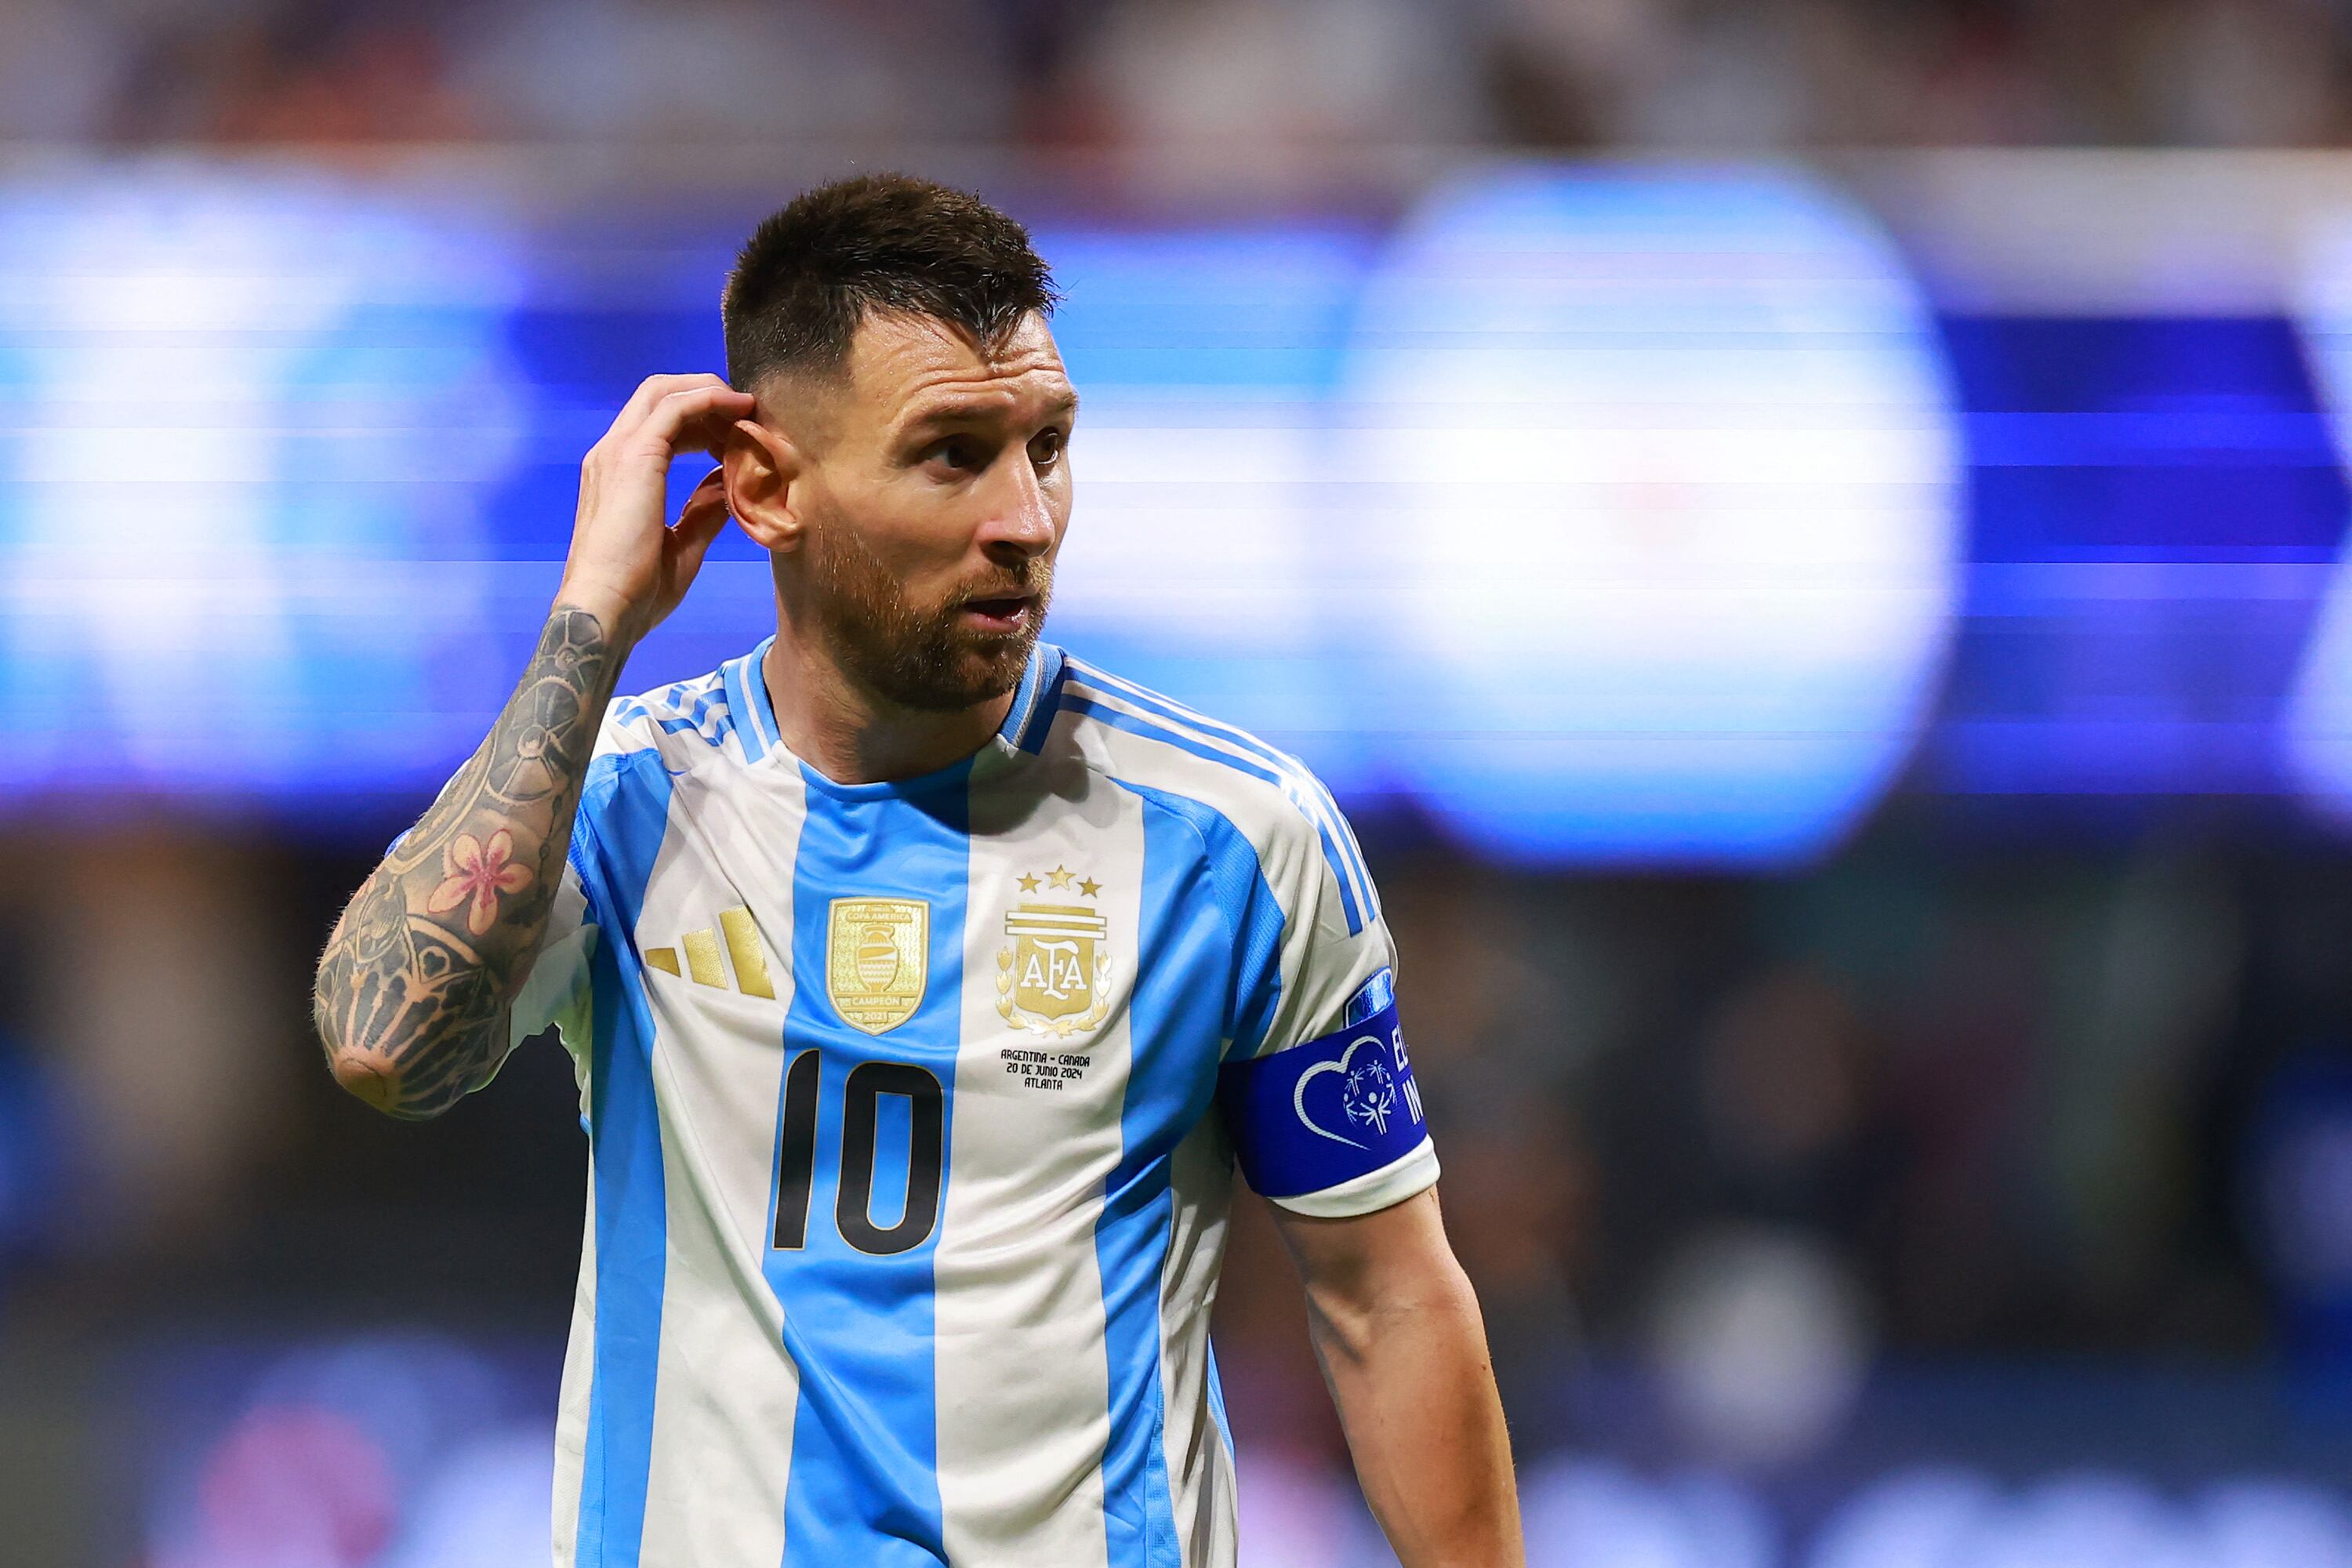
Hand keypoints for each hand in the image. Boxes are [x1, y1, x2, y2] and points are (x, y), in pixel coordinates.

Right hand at [556, 373, 757, 646]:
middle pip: (658, 394)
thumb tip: (728, 488)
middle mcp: (612, 452)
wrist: (607, 608)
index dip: (700, 419)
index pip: (657, 422)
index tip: (737, 433)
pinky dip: (711, 400)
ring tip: (749, 409)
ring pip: (666, 393)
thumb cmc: (638, 590)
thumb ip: (703, 510)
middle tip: (746, 413)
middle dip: (704, 394)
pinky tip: (741, 408)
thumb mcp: (683, 544)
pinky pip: (677, 408)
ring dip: (711, 393)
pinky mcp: (635, 455)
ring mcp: (618, 450)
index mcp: (618, 473)